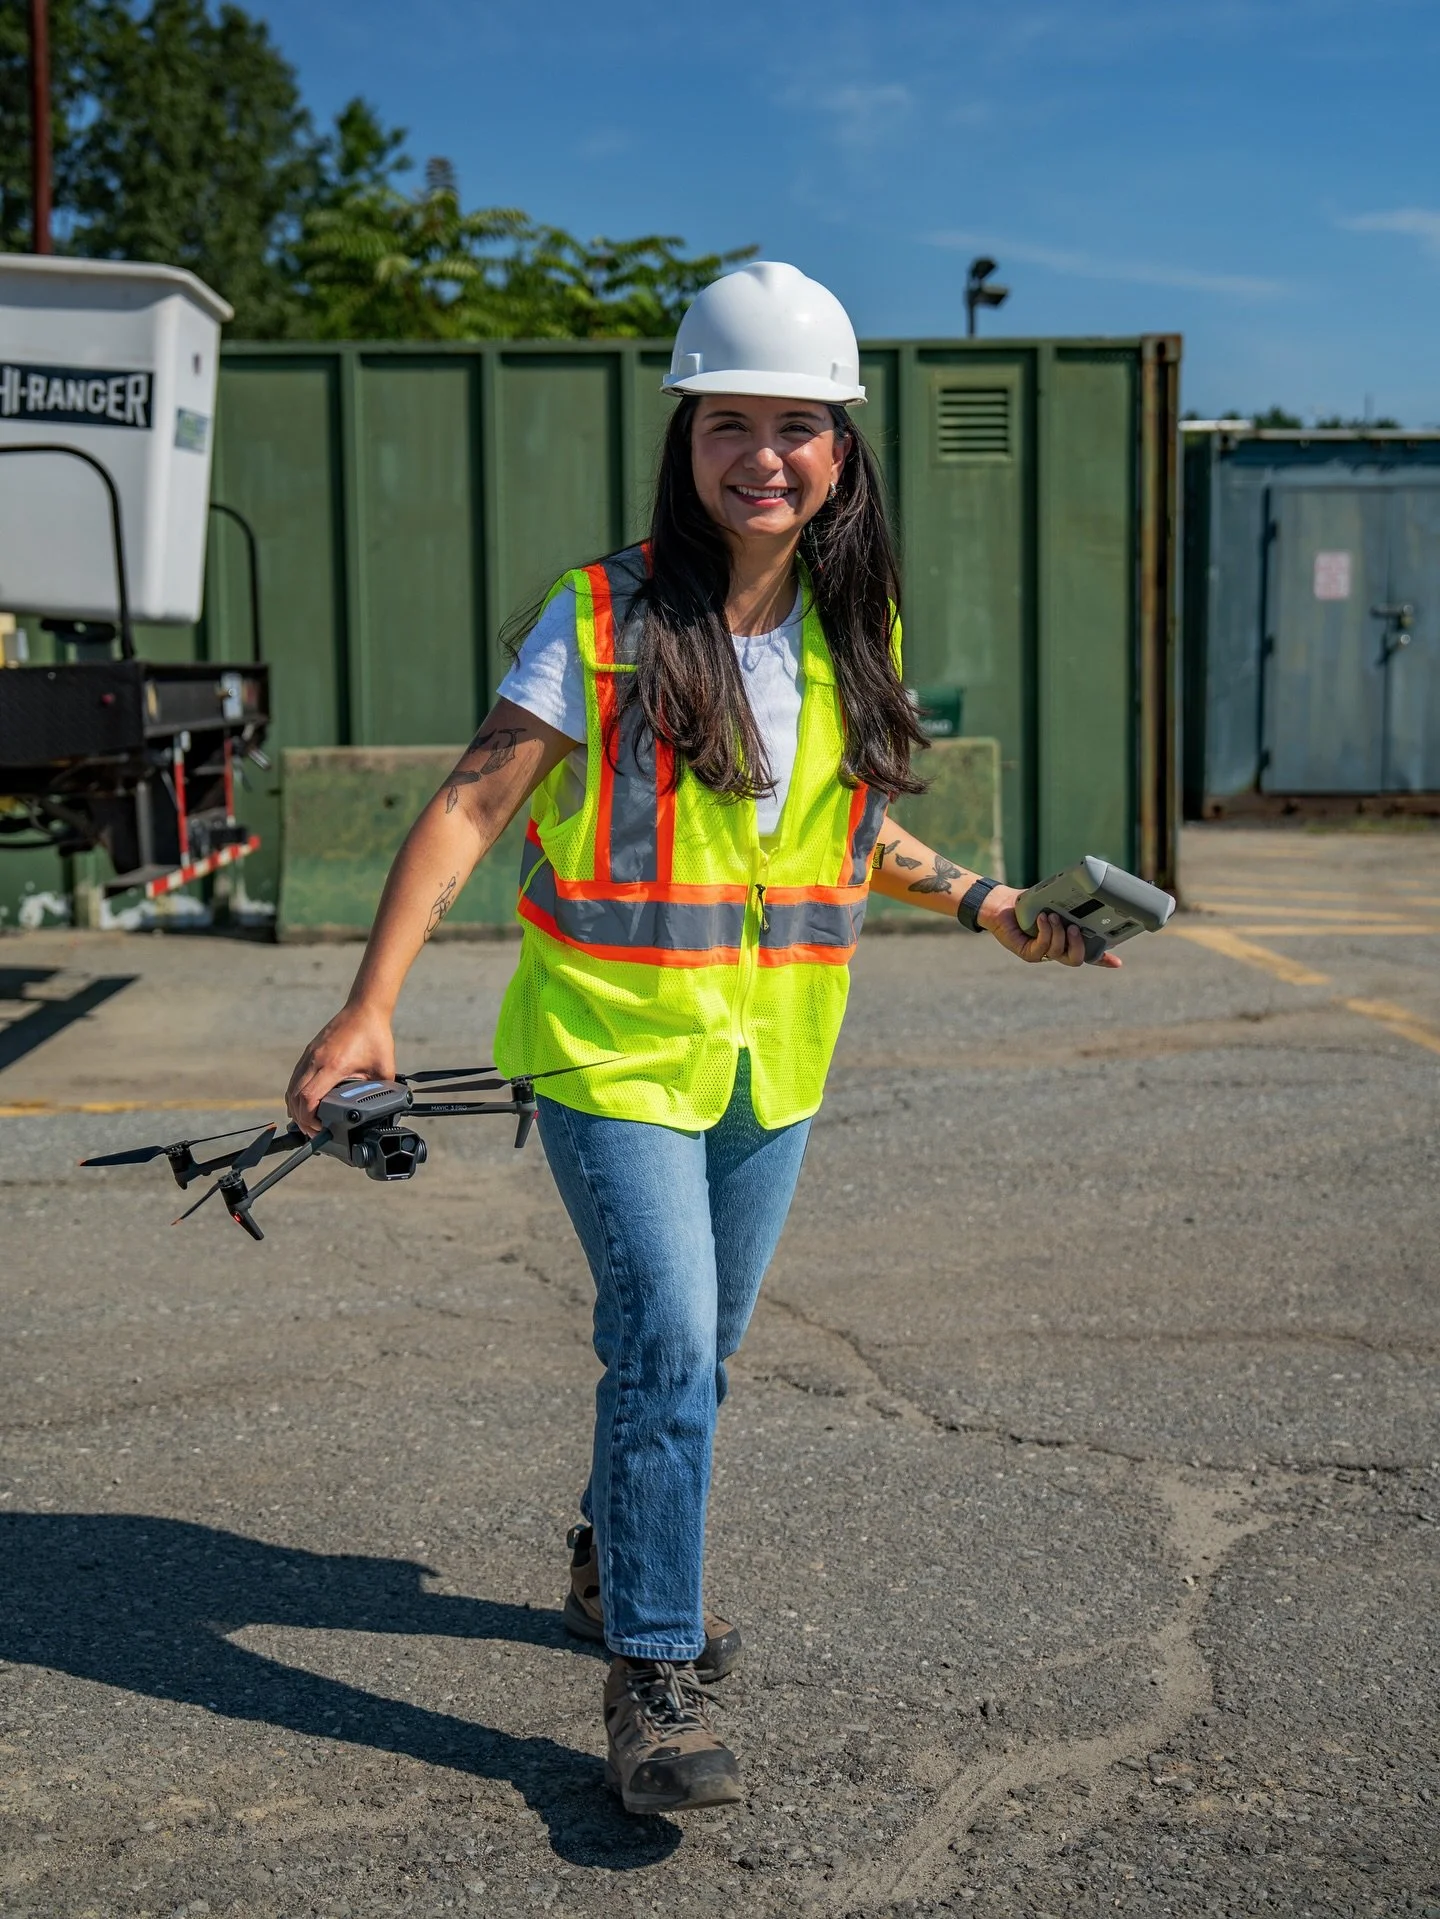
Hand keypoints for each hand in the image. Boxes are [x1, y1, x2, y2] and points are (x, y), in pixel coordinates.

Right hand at [286, 1001, 396, 1134]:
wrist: (365, 1009)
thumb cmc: (374, 1035)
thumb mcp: (384, 1068)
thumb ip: (383, 1090)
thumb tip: (388, 1109)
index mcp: (332, 1066)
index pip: (309, 1098)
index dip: (310, 1119)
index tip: (321, 1129)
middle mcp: (315, 1061)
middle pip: (295, 1097)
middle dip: (302, 1120)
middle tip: (315, 1132)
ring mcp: (309, 1056)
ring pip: (291, 1088)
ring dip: (296, 1109)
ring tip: (308, 1123)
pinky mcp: (309, 1052)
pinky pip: (295, 1078)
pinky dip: (296, 1095)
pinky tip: (303, 1104)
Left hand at [976, 887, 1122, 968]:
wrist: (1002, 904)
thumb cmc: (1028, 903)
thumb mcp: (1054, 903)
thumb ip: (1069, 906)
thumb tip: (1087, 893)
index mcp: (1066, 939)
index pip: (1088, 953)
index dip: (1103, 960)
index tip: (1118, 963)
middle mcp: (1056, 949)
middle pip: (1077, 959)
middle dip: (1079, 945)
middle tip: (1074, 928)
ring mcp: (1042, 954)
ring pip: (1059, 953)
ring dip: (1058, 933)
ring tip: (1053, 916)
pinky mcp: (1028, 953)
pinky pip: (1042, 947)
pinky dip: (1045, 932)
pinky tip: (1042, 919)